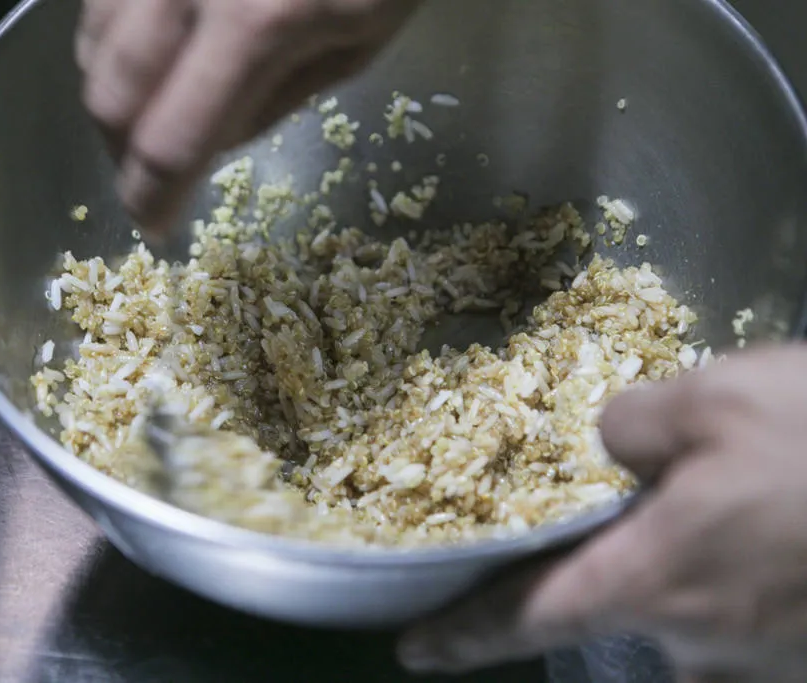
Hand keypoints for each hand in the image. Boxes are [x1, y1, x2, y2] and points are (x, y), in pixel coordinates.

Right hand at [76, 0, 419, 238]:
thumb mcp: (358, 41)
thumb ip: (276, 101)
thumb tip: (212, 145)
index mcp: (255, 26)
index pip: (171, 142)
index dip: (150, 195)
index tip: (152, 223)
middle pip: (108, 96)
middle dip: (120, 150)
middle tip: (150, 170)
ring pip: (89, 41)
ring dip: (110, 94)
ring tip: (149, 111)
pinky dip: (111, 39)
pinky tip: (145, 50)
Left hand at [397, 345, 806, 682]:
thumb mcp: (716, 398)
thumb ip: (632, 422)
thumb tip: (609, 444)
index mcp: (653, 581)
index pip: (526, 619)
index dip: (465, 636)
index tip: (415, 651)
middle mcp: (697, 641)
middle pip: (618, 606)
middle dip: (616, 560)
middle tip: (649, 504)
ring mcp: (761, 659)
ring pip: (691, 613)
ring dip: (693, 565)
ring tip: (738, 503)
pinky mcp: (805, 654)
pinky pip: (746, 617)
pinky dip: (742, 576)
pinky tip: (776, 524)